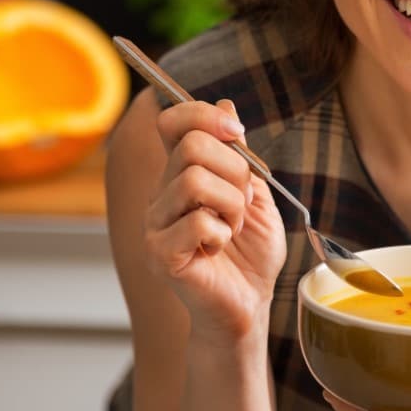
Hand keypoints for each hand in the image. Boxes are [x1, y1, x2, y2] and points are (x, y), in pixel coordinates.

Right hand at [146, 99, 287, 339]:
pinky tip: (218, 249)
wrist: (249, 303)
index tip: (237, 133)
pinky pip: (196, 222)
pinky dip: (221, 233)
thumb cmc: (250, 253)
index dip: (204, 115)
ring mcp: (155, 224)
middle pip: (192, 146)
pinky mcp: (160, 254)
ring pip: (194, 180)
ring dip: (231, 205)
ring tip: (232, 228)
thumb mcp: (255, 193)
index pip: (172, 121)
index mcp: (180, 173)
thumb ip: (239, 154)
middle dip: (234, 171)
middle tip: (242, 204)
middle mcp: (161, 193)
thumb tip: (225, 106)